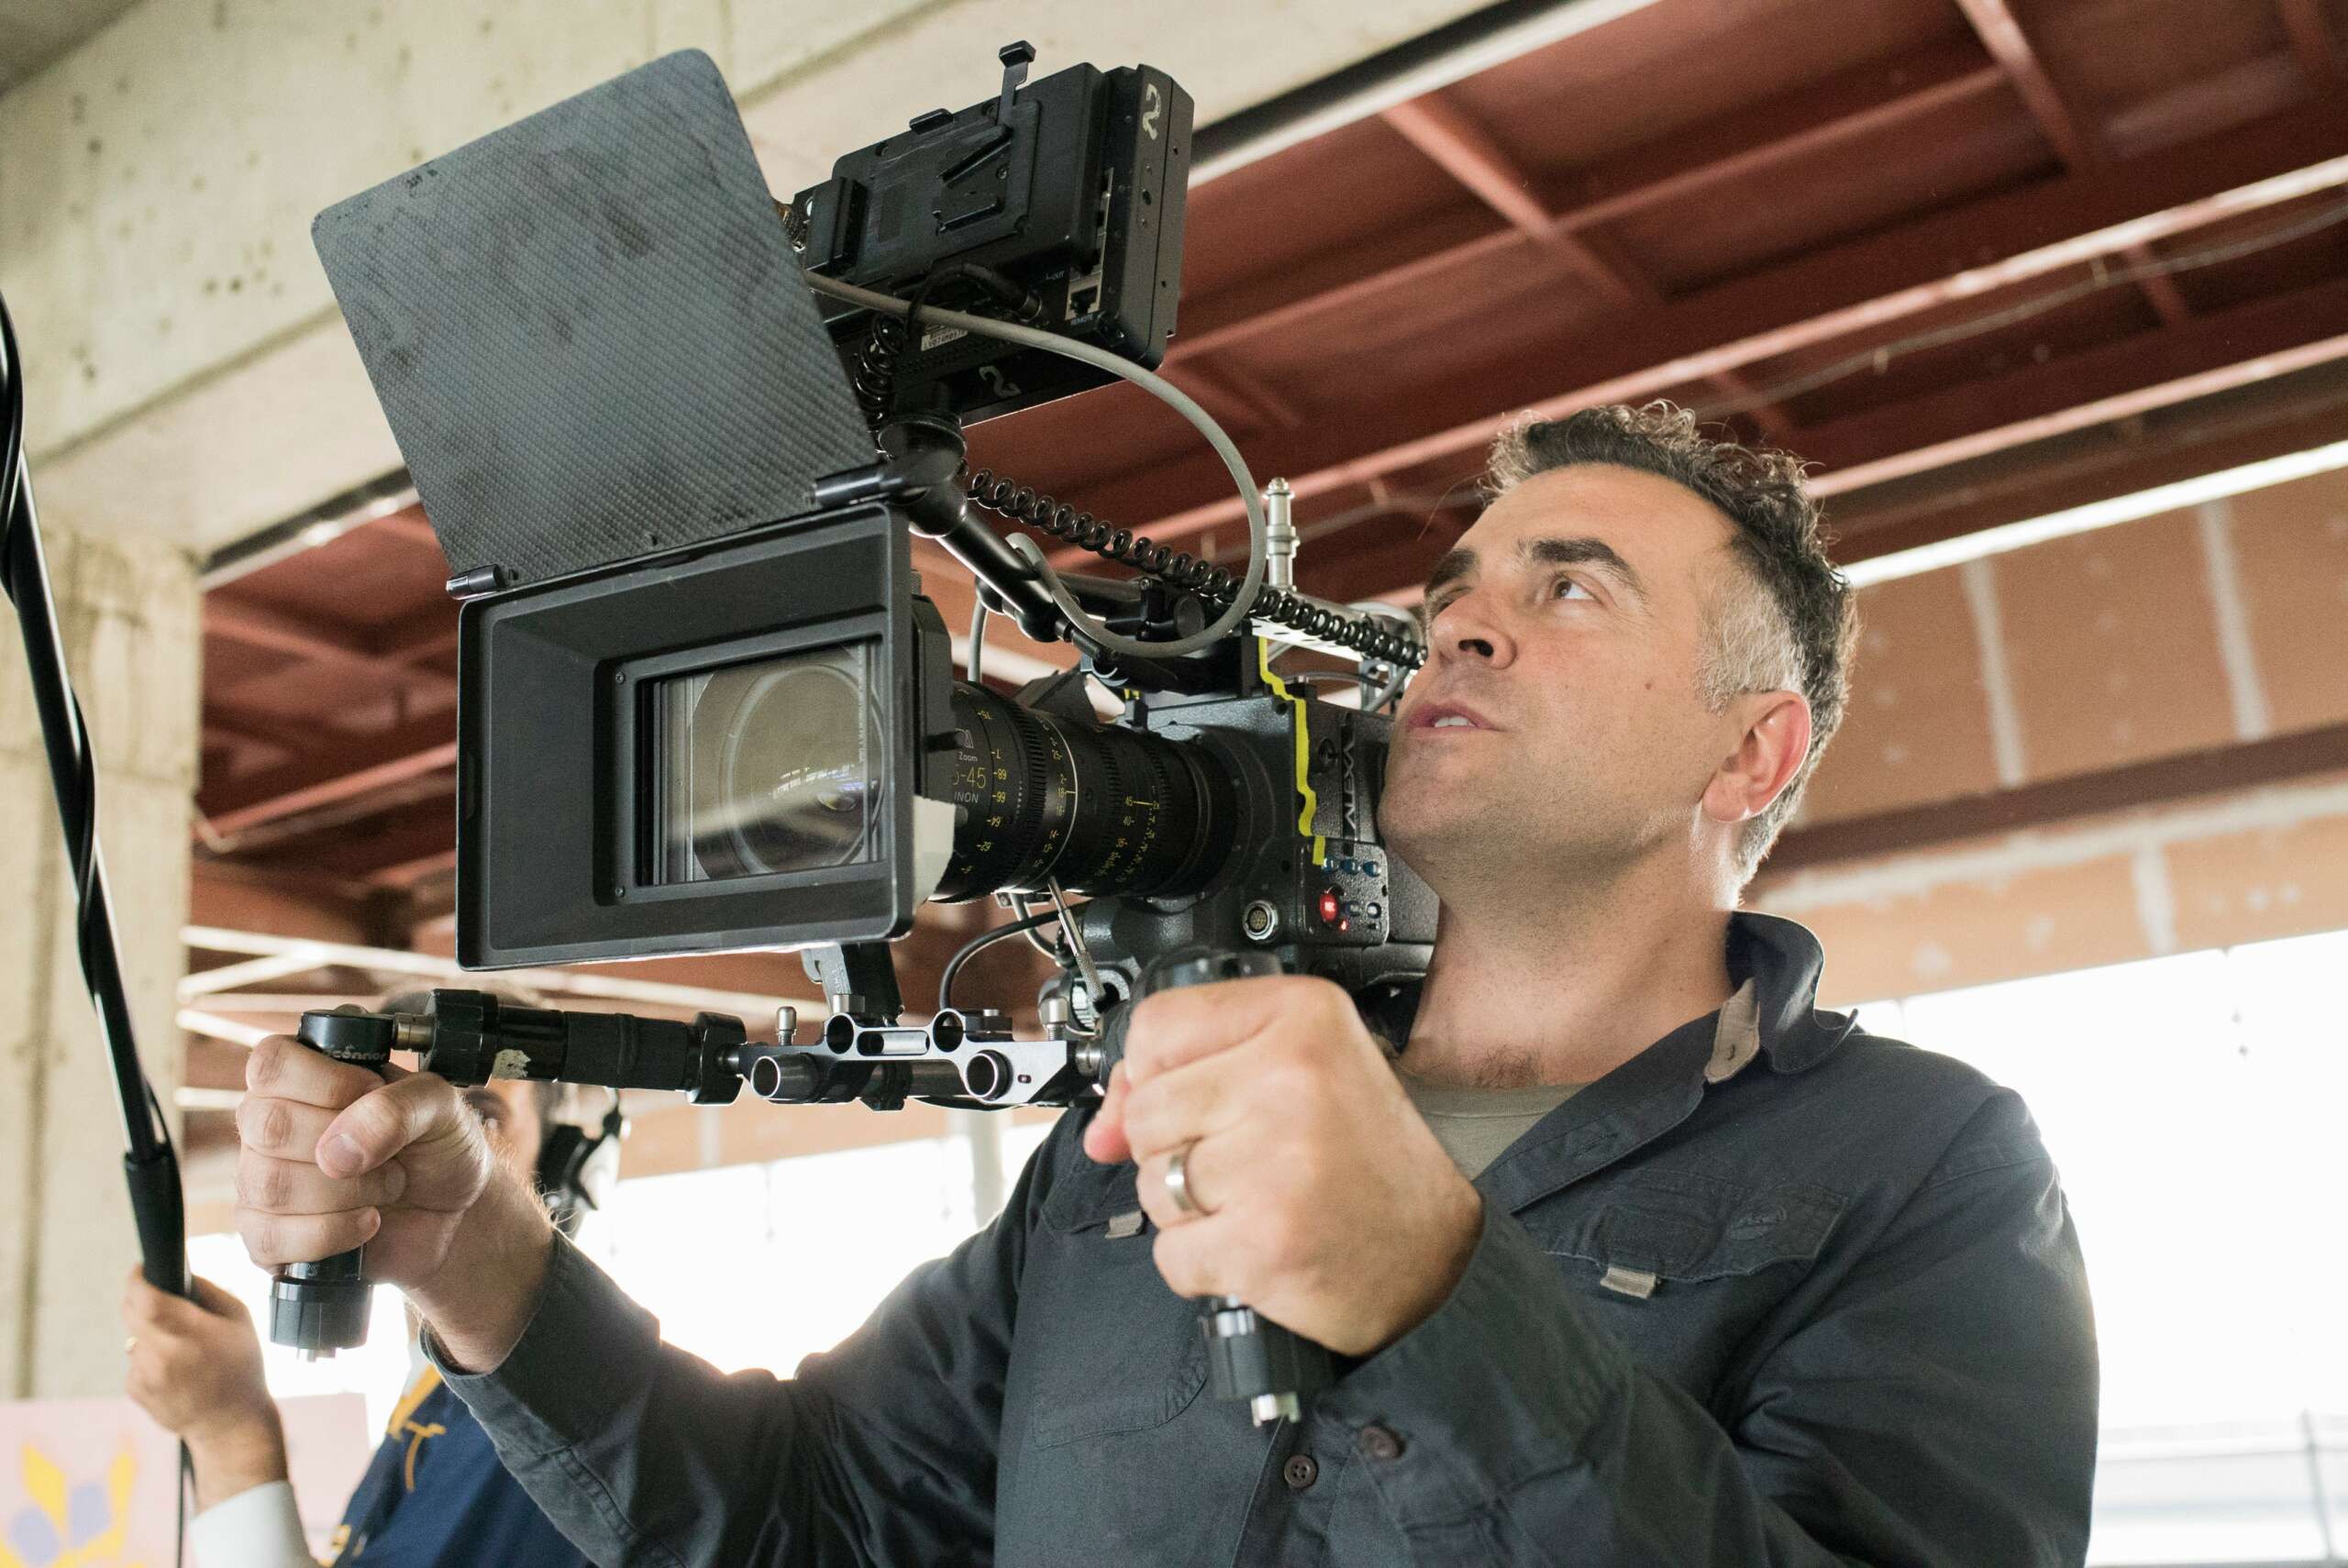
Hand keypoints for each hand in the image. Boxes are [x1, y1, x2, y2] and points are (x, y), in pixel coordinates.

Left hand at [121, 1271, 286, 1508]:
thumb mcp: (240, 1319)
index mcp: (189, 1332)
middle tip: (163, 1304)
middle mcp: (162, 1354)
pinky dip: (149, 1360)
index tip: (140, 1270)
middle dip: (141, 1301)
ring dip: (150, 1335)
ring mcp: (145, 1375)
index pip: (144, 1298)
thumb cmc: (241, 1367)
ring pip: (133, 1337)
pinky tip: (175, 1372)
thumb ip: (208, 1292)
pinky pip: (134, 1362)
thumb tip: (179, 1274)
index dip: (136, 1279)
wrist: (231, 1424)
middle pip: (131, 1313)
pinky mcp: (136, 1391)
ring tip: (181, 1350)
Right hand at [234, 1035, 495, 1290]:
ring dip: (348, 1193)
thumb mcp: (440, 1106)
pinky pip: (269, 1238)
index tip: (370, 1094)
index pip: (270, 1064)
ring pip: (270, 1186)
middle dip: (348, 1146)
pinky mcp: (267, 1236)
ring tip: (387, 1187)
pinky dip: (330, 1234)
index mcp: (302, 1078)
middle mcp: (270, 1126)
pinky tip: (366, 1223)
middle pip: (268, 1127)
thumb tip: (335, 1151)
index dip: (325, 1083)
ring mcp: (261, 1182)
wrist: (455, 1212)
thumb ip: (397, 1107)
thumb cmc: (437, 1147)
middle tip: (390, 1154)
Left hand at [1083, 975, 1483, 1356]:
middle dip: (1177, 1150)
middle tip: (1249, 1163)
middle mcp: (1290, 1078)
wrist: (1437, 1256)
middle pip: (1144, 1111)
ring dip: (1191, 1211)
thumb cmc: (1366, 1161)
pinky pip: (1171, 1254)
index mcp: (1302, 1018)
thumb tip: (1101, 1126)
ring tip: (1260, 1204)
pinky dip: (1204, 1265)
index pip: (1156, 1027)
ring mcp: (1275, 1162)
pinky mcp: (1264, 1242)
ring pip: (1150, 1184)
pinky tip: (1259, 1249)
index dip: (1154, 1074)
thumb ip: (1188, 1074)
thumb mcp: (1297, 1073)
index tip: (1195, 1101)